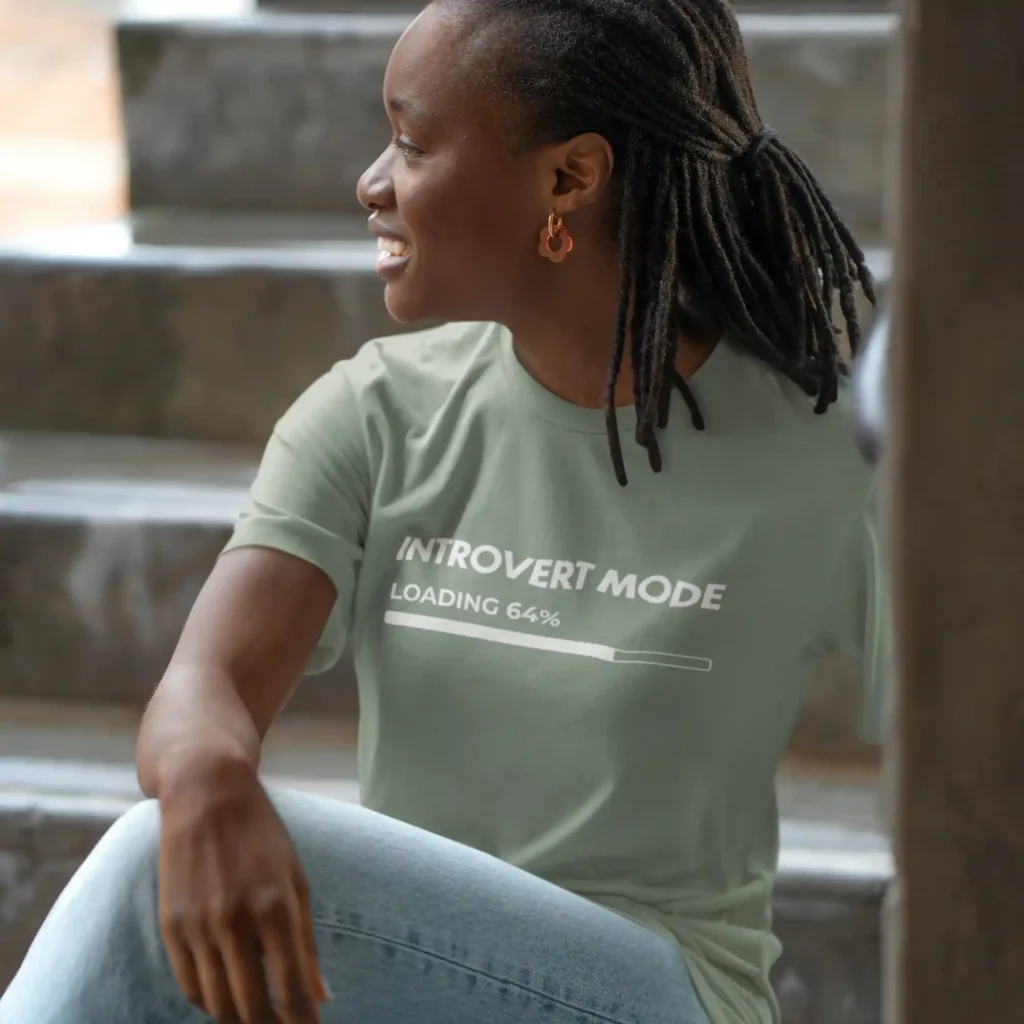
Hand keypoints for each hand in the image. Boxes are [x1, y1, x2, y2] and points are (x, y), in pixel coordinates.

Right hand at [157, 757, 328, 1022]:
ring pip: (218, 1004)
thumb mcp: (296, 879)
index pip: (290, 989)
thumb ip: (306, 941)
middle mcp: (235, 921)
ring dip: (240, 1019)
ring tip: (258, 1018)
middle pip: (252, 1006)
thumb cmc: (262, 834)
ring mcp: (198, 926)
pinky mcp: (170, 926)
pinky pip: (190, 985)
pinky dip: (210, 1002)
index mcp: (276, 906)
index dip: (302, 1023)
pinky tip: (227, 1000)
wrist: (206, 792)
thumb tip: (321, 996)